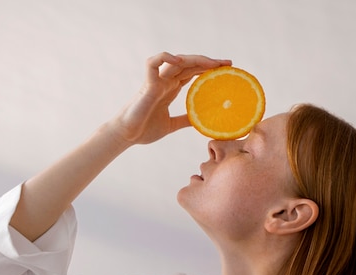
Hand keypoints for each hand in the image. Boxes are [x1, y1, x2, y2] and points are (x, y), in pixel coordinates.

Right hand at [113, 52, 231, 144]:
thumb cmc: (144, 130)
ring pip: (177, 61)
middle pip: (189, 64)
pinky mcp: (147, 84)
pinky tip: (179, 61)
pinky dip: (164, 57)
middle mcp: (165, 81)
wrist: (128, 136)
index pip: (193, 72)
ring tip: (213, 63)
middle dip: (209, 62)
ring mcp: (156, 81)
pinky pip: (153, 63)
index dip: (208, 68)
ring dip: (196, 59)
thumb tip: (201, 122)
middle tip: (228, 63)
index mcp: (170, 89)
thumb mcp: (171, 125)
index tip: (226, 70)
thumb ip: (185, 120)